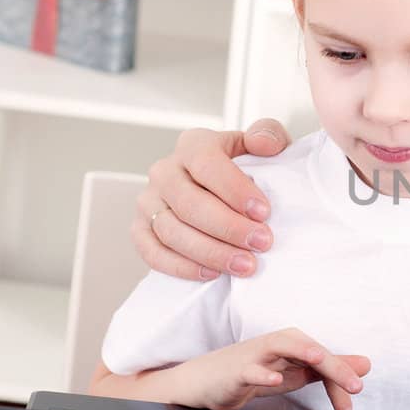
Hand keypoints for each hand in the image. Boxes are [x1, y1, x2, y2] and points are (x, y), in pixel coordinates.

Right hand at [134, 118, 290, 280]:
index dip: (235, 189)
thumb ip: (268, 135)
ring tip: (245, 265)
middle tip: (261, 243)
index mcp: (193, 144)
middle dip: (228, 227)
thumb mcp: (264, 144)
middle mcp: (165, 171)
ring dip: (210, 252)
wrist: (223, 191)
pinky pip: (153, 252)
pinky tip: (212, 273)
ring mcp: (148, 201)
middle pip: (190, 203)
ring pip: (172, 231)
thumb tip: (263, 144)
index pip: (207, 164)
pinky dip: (181, 267)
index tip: (264, 212)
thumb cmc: (246, 168)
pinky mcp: (140, 229)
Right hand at [179, 328, 370, 409]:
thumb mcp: (295, 373)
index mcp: (294, 345)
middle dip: (335, 366)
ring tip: (321, 360)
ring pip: (283, 347)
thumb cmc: (250, 373)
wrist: (205, 383)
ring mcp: (256, 355)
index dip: (342, 378)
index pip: (325, 360)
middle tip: (354, 386)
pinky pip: (250, 369)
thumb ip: (328, 370)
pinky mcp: (236, 370)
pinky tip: (274, 379)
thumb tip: (362, 366)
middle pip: (311, 349)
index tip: (353, 398)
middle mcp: (278, 345)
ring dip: (303, 352)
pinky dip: (263, 373)